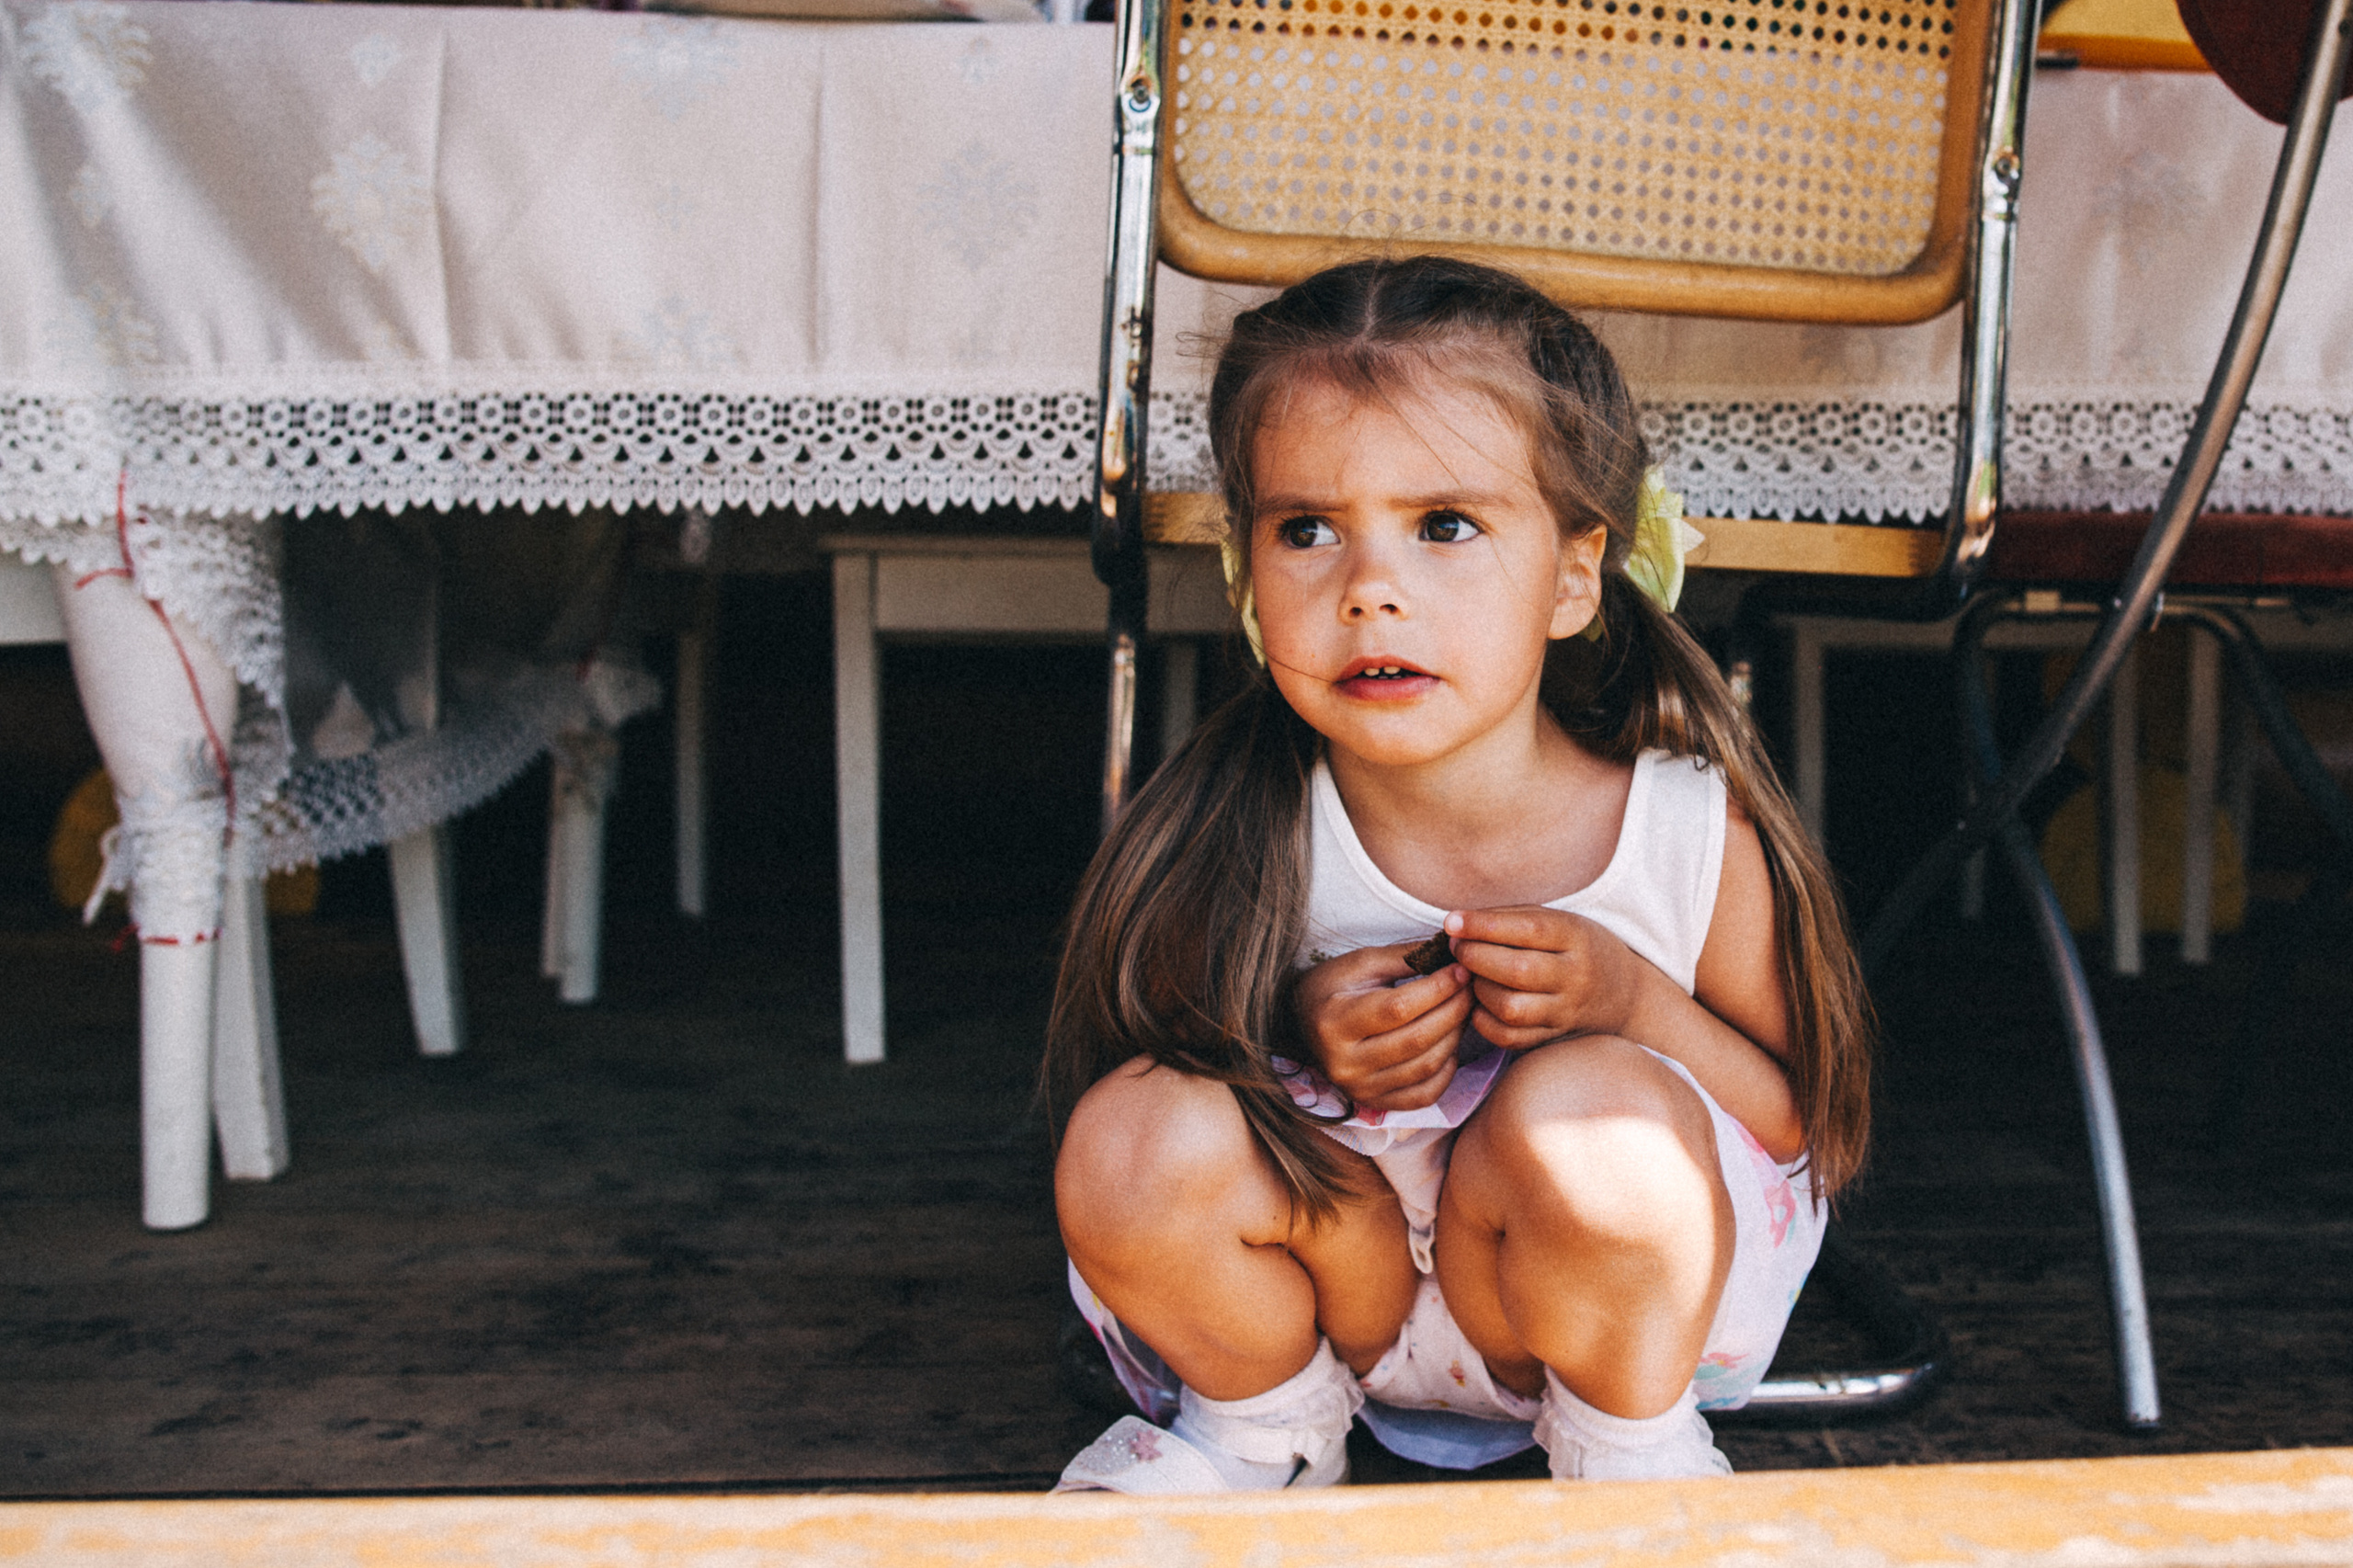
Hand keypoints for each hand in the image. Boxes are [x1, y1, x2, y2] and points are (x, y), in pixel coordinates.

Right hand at [1291, 942, 1473, 1113]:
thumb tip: (1451, 953)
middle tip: (1471, 989)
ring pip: (1425, 1067)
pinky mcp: (1375, 1102)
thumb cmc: (1333, 987)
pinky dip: (1446, 1071)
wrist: (1303, 1024)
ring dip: (1455, 1036)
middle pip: (1416, 1039)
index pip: (1398, 1007)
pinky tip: (1450, 1045)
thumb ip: (1404, 957)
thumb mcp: (1360, 963)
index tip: (1460, 971)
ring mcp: (1360, 1088)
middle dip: (1454, 1010)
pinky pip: (1424, 1095)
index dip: (1437, 989)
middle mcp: (1345, 1063)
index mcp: (1335, 1021)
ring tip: (1462, 1011)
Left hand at [1445, 906, 1638, 1049]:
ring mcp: (1566, 1011)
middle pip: (1517, 971)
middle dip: (1475, 957)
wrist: (1624, 993)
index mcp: (1577, 937)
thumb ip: (1512, 918)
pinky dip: (1485, 1022)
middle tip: (1458, 948)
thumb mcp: (1559, 920)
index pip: (1528, 929)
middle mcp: (1575, 976)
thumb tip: (1457, 923)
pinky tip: (1481, 1004)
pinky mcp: (1554, 1036)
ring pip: (1511, 1008)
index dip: (1484, 925)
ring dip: (1480, 990)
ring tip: (1473, 976)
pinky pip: (1511, 1037)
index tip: (1452, 922)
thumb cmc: (1576, 947)